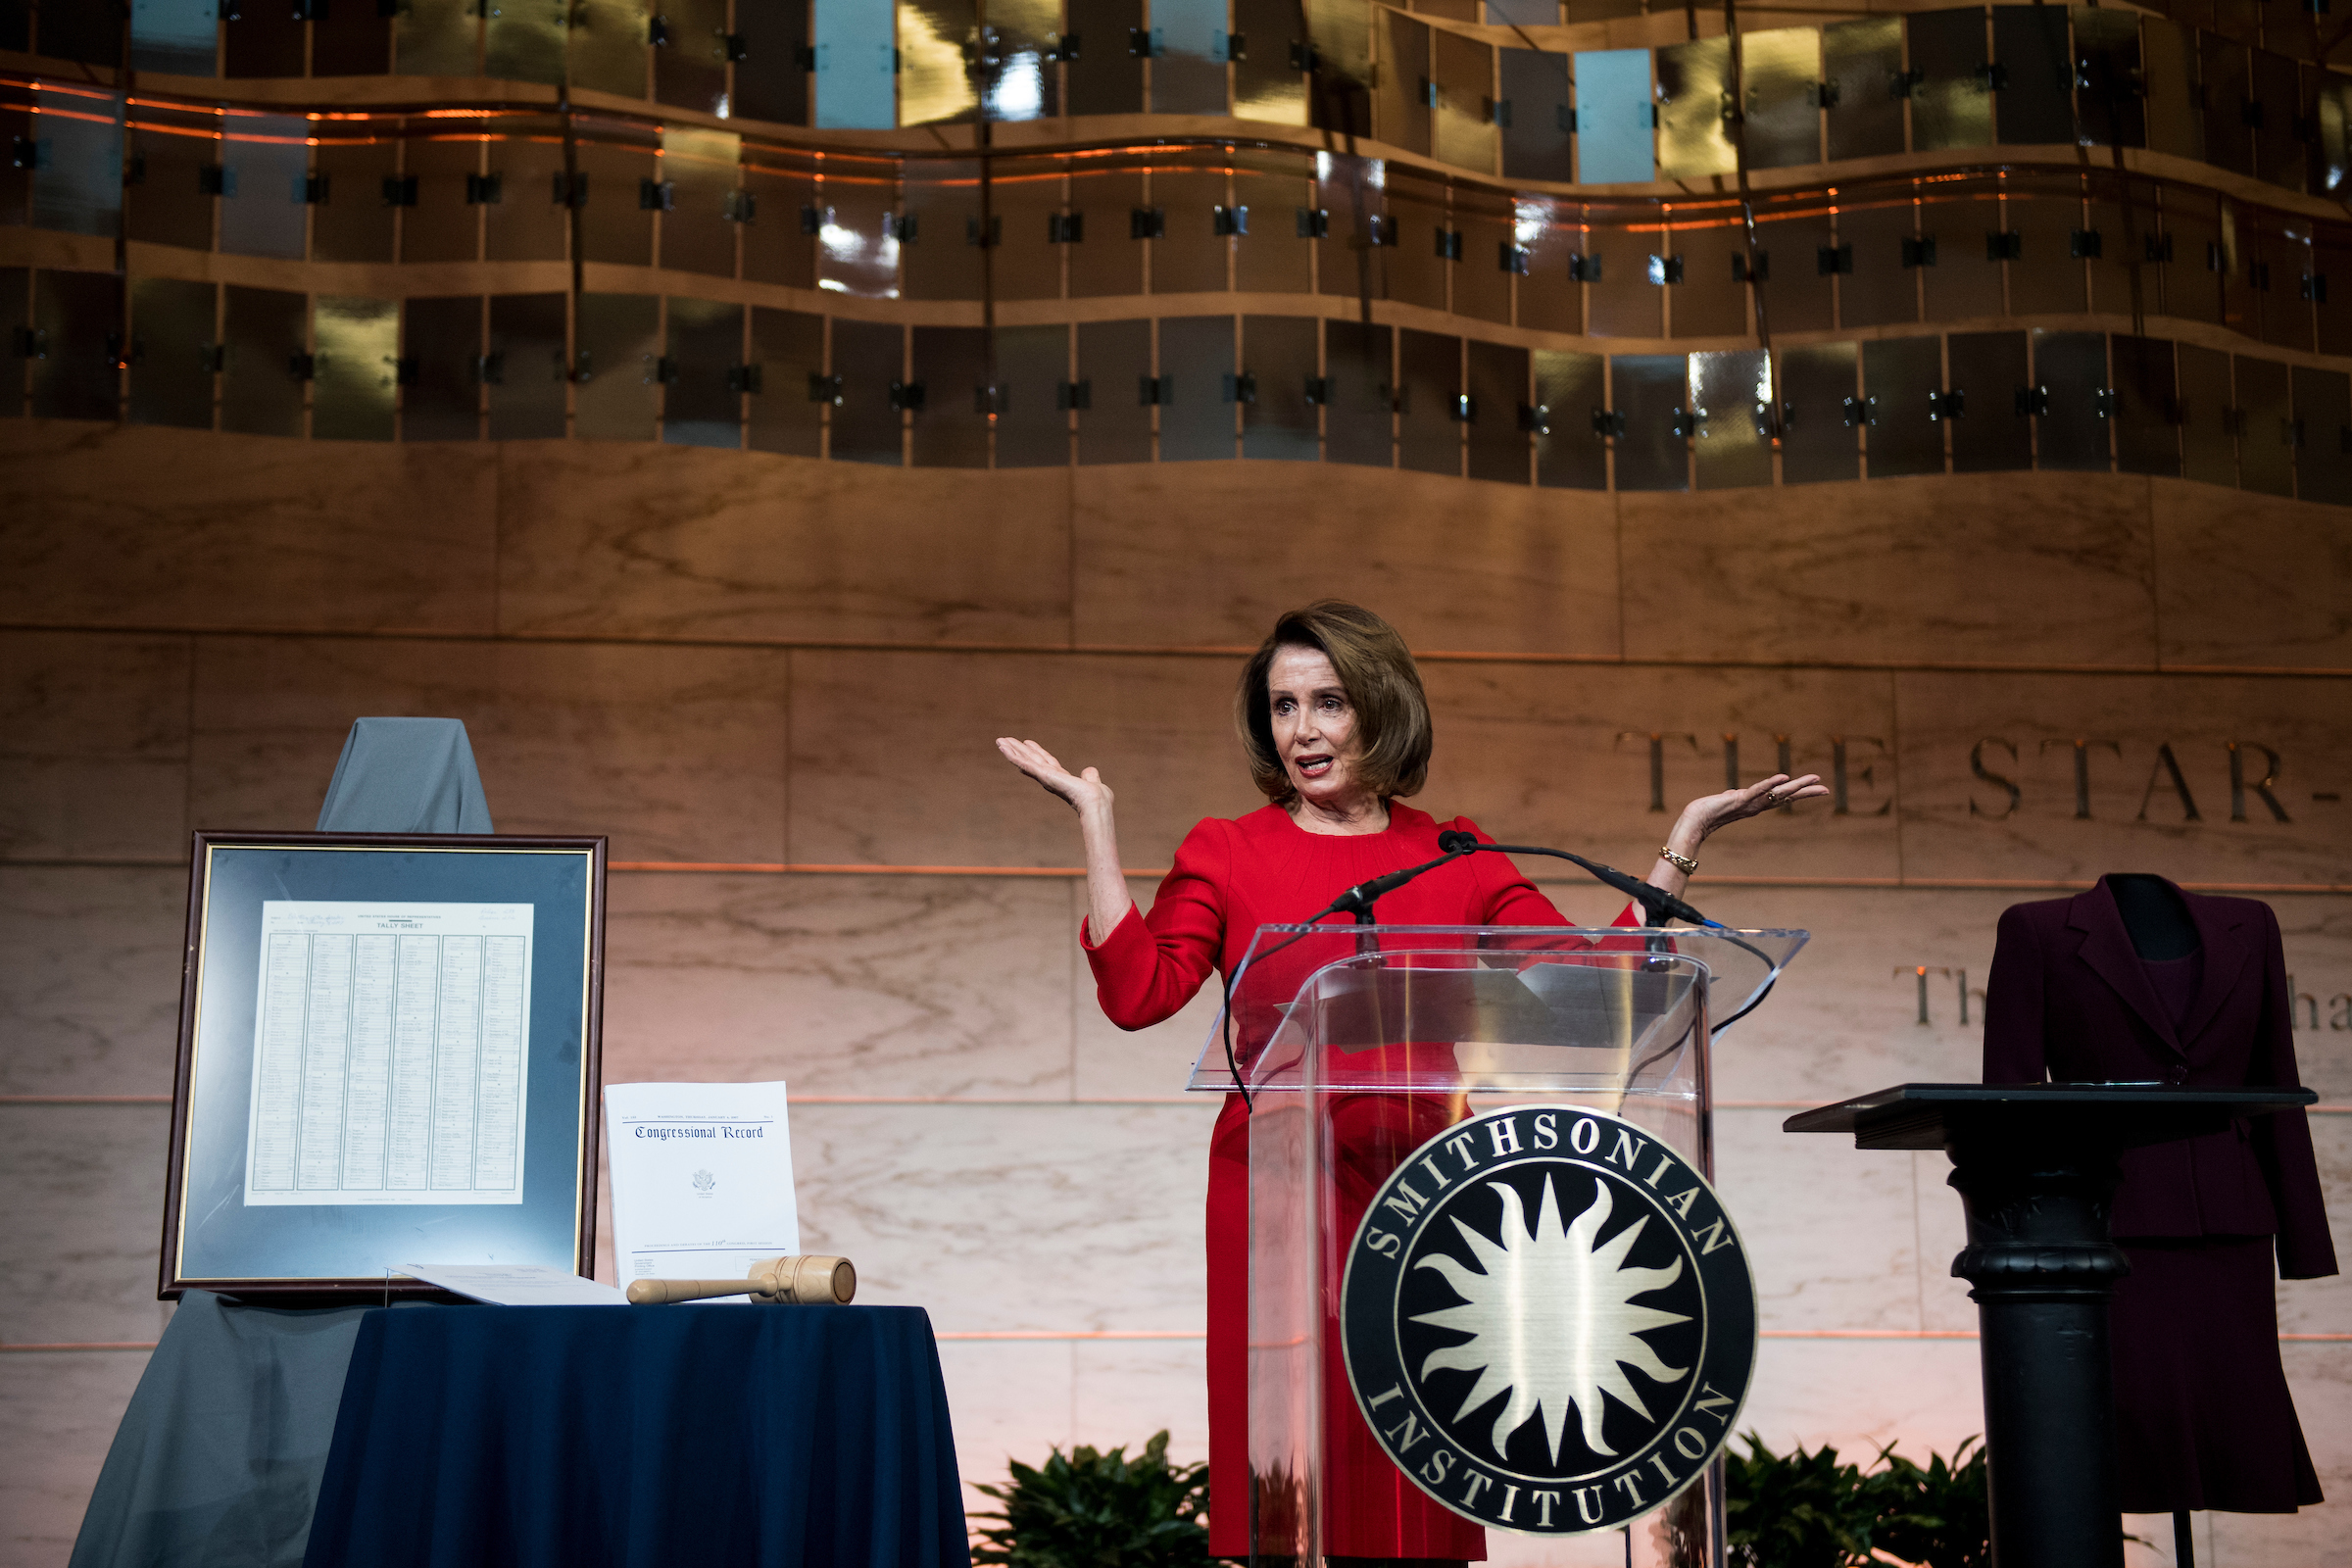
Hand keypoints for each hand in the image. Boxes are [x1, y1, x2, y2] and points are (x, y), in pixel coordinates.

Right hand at [996, 737, 1113, 815]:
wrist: (1095, 802)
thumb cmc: (1097, 799)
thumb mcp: (1092, 782)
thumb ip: (1090, 776)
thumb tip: (1089, 771)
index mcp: (1061, 777)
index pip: (1046, 762)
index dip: (1037, 753)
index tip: (1028, 744)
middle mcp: (1050, 777)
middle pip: (1032, 759)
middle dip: (1019, 750)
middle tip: (1005, 740)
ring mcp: (1044, 776)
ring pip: (1024, 760)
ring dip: (1011, 750)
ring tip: (1000, 741)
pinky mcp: (1042, 774)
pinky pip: (1024, 763)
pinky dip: (1012, 755)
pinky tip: (1003, 747)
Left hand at [1674, 772, 1830, 844]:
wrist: (1695, 820)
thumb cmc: (1708, 812)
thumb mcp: (1726, 801)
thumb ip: (1733, 798)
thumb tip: (1733, 795)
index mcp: (1757, 805)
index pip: (1783, 798)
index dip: (1799, 794)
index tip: (1818, 790)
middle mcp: (1757, 805)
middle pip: (1787, 797)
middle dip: (1806, 792)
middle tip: (1825, 788)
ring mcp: (1750, 803)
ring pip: (1778, 793)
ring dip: (1796, 785)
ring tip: (1813, 779)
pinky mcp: (1740, 799)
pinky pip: (1758, 790)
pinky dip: (1770, 784)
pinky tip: (1783, 777)